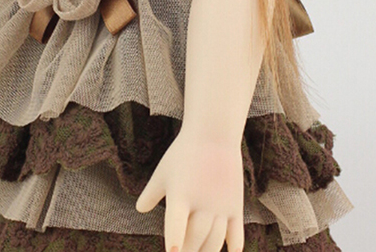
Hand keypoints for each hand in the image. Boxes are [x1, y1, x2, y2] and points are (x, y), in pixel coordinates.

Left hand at [135, 128, 244, 251]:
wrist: (214, 133)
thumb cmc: (184, 152)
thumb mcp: (163, 171)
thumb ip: (151, 193)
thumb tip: (140, 209)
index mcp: (180, 195)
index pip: (176, 224)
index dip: (175, 240)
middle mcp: (202, 203)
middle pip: (195, 239)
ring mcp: (221, 206)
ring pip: (214, 241)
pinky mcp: (235, 205)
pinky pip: (236, 233)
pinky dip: (233, 246)